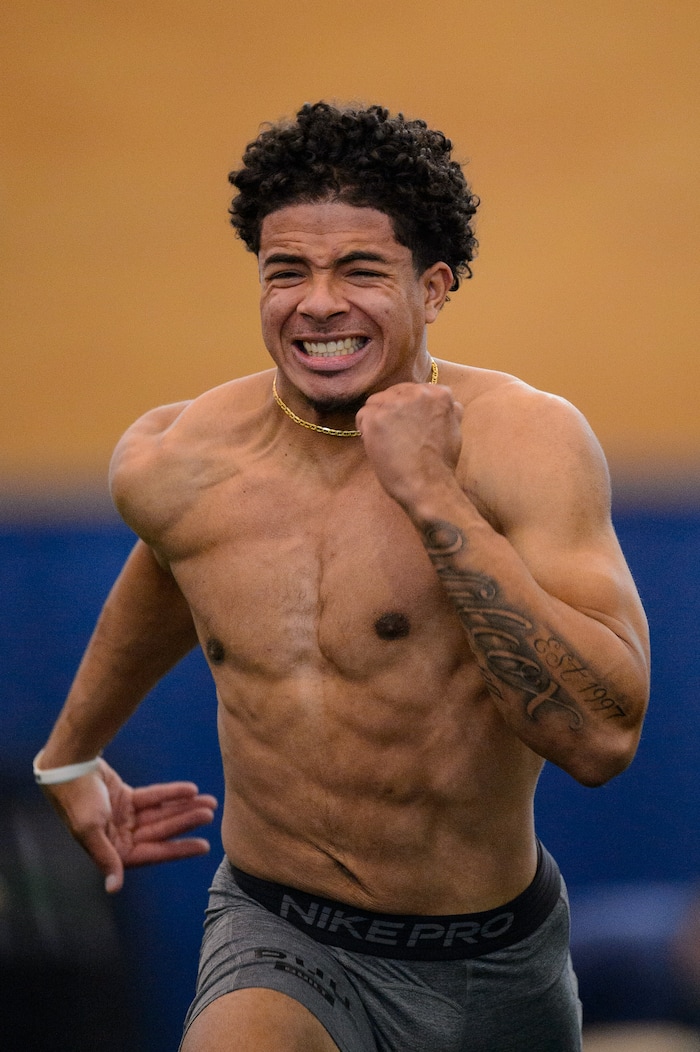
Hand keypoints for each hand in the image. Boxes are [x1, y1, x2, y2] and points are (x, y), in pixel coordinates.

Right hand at [42, 759, 217, 892]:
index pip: (153, 852)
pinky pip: (154, 798)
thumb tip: (113, 888)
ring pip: (161, 814)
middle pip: (161, 830)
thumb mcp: (90, 830)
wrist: (67, 766)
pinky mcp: (126, 800)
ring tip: (209, 801)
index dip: (178, 850)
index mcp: (112, 851)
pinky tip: (190, 790)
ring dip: (184, 807)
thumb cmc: (76, 800)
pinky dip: (171, 794)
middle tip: (210, 813)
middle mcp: (120, 837)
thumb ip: (106, 858)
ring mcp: (124, 818)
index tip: (204, 846)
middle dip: (186, 821)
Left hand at [356, 382, 462, 507]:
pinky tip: (375, 444)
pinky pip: (362, 416)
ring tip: (385, 441)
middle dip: (391, 411)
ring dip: (377, 419)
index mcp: (439, 394)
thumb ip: (448, 411)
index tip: (406, 424)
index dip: (406, 409)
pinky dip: (365, 430)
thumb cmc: (441, 463)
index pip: (412, 390)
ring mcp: (395, 404)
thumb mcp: (455, 429)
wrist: (428, 484)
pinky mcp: (376, 417)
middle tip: (394, 435)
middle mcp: (417, 393)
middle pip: (392, 393)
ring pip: (375, 402)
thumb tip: (450, 404)